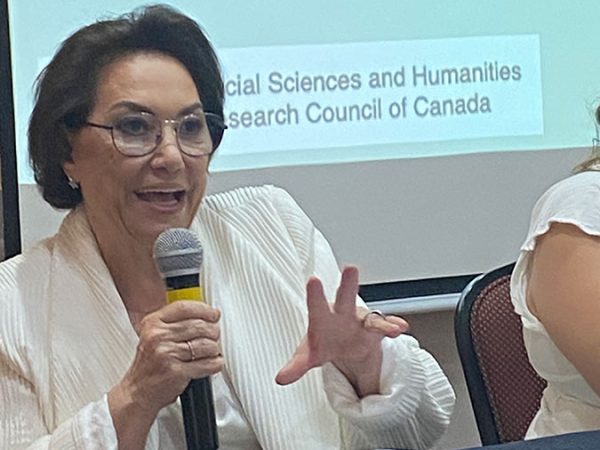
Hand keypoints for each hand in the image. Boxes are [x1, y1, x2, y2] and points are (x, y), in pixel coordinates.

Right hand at [109, 301, 222, 419]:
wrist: (137, 392)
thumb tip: (208, 314)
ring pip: (206, 344)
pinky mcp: (176, 371)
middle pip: (198, 325)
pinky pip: (207, 364)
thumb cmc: (149, 365)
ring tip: (211, 352)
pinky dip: (215, 363)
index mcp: (152, 323)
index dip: (204, 309)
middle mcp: (158, 336)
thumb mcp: (154, 335)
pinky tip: (214, 363)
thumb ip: (175, 323)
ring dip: (214, 348)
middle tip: (214, 336)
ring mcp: (167, 354)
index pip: (184, 308)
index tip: (214, 314)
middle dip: (213, 331)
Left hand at [276, 266, 408, 396]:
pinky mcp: (374, 331)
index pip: (316, 306)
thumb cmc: (324, 342)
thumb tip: (281, 378)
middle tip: (351, 269)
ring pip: (370, 316)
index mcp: (322, 317)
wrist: (344, 346)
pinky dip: (392, 328)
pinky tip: (400, 329)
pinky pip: (384, 329)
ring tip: (392, 327)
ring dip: (380, 320)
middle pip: (345, 298)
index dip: (315, 294)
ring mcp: (360, 321)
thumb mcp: (308, 354)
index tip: (313, 279)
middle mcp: (342, 314)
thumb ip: (296, 365)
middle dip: (348, 284)